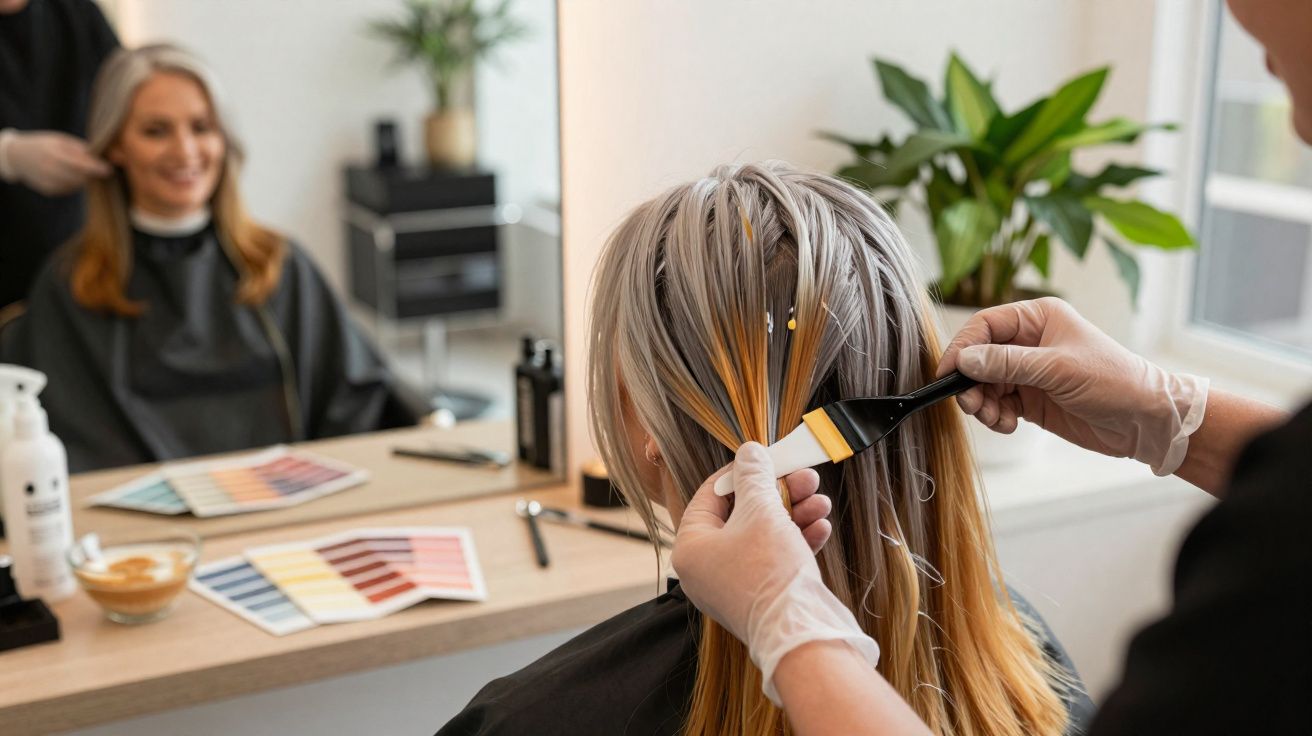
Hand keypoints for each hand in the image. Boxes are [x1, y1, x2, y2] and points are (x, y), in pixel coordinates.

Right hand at [0, 129, 110, 195]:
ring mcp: (48, 182)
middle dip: (91, 173)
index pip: (81, 165)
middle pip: (81, 177)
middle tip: (96, 168)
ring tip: (77, 168)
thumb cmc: (46, 145)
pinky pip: (69, 189)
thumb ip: (82, 149)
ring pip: (76, 185)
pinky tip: (66, 174)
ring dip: (83, 179)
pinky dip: (73, 183)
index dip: (96, 168)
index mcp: (54, 154)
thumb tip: (103, 157)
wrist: (19, 156)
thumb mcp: (62, 140)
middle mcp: (50, 170)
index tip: (108, 168)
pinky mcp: (48, 191)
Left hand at [674, 442, 878, 704]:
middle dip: (778, 492)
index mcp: (691, 547)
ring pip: (764, 534)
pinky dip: (798, 540)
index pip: (710, 495)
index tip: (766, 458)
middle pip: (742, 513)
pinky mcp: (762, 597)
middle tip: (805, 476)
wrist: (801, 635)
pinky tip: (821, 527)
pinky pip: (776, 558)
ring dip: (795, 512)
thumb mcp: (761, 511)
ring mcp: (734, 585)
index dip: (740, 471)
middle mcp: (706, 568)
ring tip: (821, 500)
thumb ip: (754, 476)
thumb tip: (749, 451)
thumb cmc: (770, 572)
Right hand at [937, 296, 1207, 475]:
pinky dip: (994, 416)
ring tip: (995, 419)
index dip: (963, 347)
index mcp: (1037, 318)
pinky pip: (996, 404)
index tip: (948, 372)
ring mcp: (1029, 372)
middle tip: (972, 404)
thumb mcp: (1058, 369)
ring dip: (981, 403)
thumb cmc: (1114, 381)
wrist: (1145, 421)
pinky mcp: (1030, 399)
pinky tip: (1009, 425)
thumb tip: (964, 359)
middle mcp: (1029, 342)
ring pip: (984, 383)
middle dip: (971, 382)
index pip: (985, 325)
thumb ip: (1008, 363)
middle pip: (979, 357)